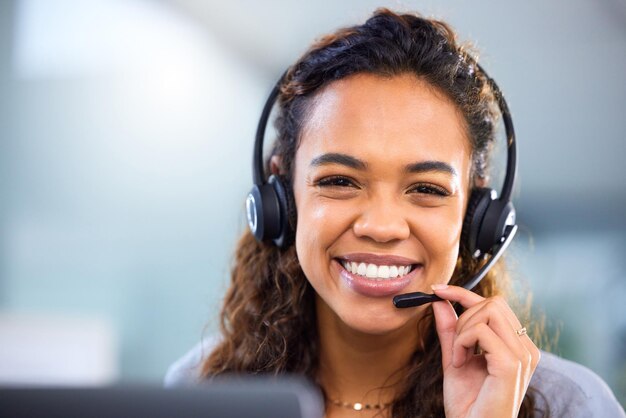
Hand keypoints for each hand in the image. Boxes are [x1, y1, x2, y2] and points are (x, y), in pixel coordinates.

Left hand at [430, 284, 539, 417]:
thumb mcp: (454, 357)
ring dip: (462, 331)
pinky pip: (481, 331)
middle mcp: (526, 348)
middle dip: (464, 315)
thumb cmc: (468, 403)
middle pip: (493, 302)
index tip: (438, 290)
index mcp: (517, 345)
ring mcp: (523, 355)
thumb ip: (450, 329)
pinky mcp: (512, 364)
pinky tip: (460, 363)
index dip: (463, 293)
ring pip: (488, 311)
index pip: (495, 304)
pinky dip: (462, 343)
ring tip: (459, 357)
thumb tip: (439, 300)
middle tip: (455, 346)